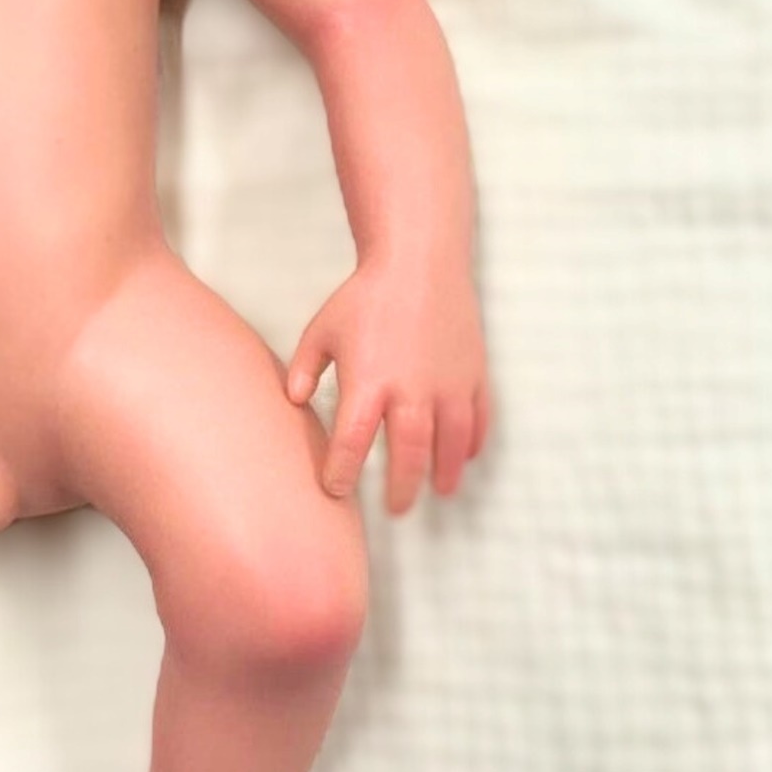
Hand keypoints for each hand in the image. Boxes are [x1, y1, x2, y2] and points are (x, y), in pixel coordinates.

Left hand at [284, 260, 490, 512]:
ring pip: (451, 444)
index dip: (342, 472)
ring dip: (444, 472)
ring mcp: (447, 383)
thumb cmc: (364, 298)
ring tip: (438, 492)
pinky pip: (478, 418)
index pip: (352, 443)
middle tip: (394, 509)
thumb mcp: (322, 331)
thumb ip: (304, 369)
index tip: (335, 490)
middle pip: (408, 455)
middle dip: (401, 487)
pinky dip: (473, 442)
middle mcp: (411, 389)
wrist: (418, 262)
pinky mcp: (473, 373)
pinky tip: (464, 457)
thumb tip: (293, 402)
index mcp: (368, 381)